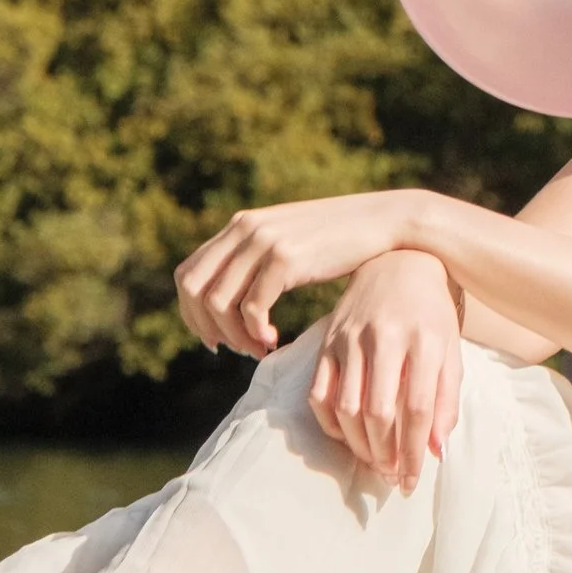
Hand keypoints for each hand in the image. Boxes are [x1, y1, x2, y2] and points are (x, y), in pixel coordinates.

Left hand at [174, 187, 426, 358]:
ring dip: (234, 335)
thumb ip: (259, 257)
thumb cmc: (340, 241)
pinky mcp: (286, 259)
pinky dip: (255, 332)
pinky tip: (274, 340)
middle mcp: (245, 228)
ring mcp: (263, 241)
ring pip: (219, 302)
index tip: (215, 338)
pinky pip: (251, 307)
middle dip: (206, 326)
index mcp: (241, 224)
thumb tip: (233, 293)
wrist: (384, 223)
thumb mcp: (289, 241)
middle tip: (233, 349)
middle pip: (192, 288)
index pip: (187, 272)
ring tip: (259, 348)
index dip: (191, 312)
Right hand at [308, 251, 462, 491]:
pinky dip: (330, 424)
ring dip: (358, 446)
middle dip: (384, 455)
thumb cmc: (431, 314)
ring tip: (373, 462)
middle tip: (391, 476)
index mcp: (423, 340)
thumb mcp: (451, 350)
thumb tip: (436, 452)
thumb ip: (447, 400)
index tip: (412, 481)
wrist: (399, 262)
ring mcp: (350, 337)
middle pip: (378, 412)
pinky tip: (347, 437)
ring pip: (346, 407)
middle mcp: (384, 337)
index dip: (413, 452)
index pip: (417, 409)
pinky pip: (319, 392)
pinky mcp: (327, 339)